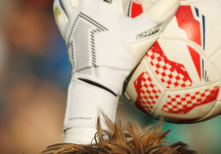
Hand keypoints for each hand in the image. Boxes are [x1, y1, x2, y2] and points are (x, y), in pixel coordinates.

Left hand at [54, 0, 177, 141]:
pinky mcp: (66, 31)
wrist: (96, 78)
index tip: (122, 0)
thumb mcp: (144, 34)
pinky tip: (64, 4)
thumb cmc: (121, 55)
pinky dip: (61, 5)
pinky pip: (59, 12)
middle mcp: (87, 5)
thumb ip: (160, 13)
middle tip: (105, 0)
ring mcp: (74, 17)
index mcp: (107, 3)